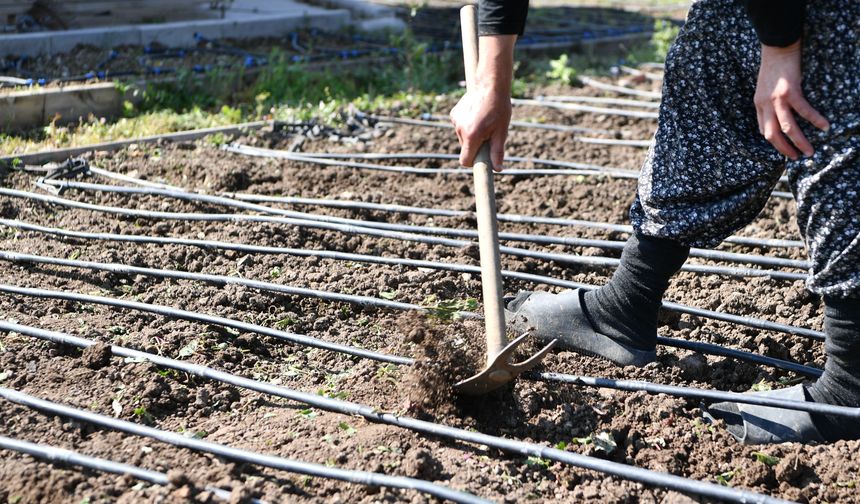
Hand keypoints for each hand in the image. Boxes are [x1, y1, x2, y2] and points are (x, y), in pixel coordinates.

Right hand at [450, 83, 511, 170]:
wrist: (490, 85)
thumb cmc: (499, 108)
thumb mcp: (501, 132)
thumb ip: (497, 152)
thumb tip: (497, 169)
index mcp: (472, 136)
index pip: (465, 161)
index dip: (473, 162)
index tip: (481, 160)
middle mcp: (460, 129)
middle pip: (465, 149)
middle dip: (475, 147)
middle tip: (488, 135)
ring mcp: (455, 121)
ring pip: (463, 138)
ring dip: (472, 135)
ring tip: (484, 122)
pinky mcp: (453, 114)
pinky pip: (460, 127)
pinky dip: (467, 126)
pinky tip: (476, 115)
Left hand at [754, 40, 829, 159]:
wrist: (777, 46)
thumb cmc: (774, 65)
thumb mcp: (764, 87)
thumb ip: (768, 102)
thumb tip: (778, 113)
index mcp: (758, 104)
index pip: (763, 130)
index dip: (774, 142)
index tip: (784, 149)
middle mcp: (764, 105)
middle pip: (772, 135)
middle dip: (784, 149)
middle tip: (796, 158)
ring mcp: (776, 99)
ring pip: (787, 128)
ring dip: (799, 142)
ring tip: (809, 151)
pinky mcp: (790, 92)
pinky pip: (804, 111)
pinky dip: (815, 120)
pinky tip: (825, 126)